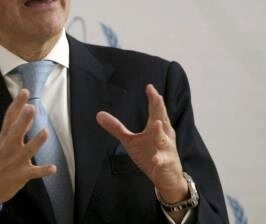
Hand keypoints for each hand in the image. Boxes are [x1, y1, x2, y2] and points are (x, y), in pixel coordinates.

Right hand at [0, 89, 55, 220]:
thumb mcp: (3, 143)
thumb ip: (17, 127)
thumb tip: (28, 110)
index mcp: (4, 138)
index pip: (10, 118)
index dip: (17, 104)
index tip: (24, 91)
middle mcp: (9, 148)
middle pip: (16, 132)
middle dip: (23, 121)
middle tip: (31, 108)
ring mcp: (15, 162)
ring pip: (27, 151)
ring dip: (36, 142)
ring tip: (45, 133)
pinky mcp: (21, 175)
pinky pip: (34, 173)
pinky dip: (43, 170)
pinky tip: (53, 168)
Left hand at [96, 84, 187, 202]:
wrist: (167, 178)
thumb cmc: (150, 155)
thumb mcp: (130, 141)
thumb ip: (116, 127)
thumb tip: (98, 114)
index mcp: (156, 127)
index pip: (155, 110)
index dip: (153, 99)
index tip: (149, 87)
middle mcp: (164, 135)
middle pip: (161, 119)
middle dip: (159, 108)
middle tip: (157, 96)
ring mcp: (166, 149)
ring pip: (163, 139)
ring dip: (159, 132)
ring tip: (156, 123)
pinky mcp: (165, 163)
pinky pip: (162, 161)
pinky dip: (159, 159)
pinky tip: (155, 159)